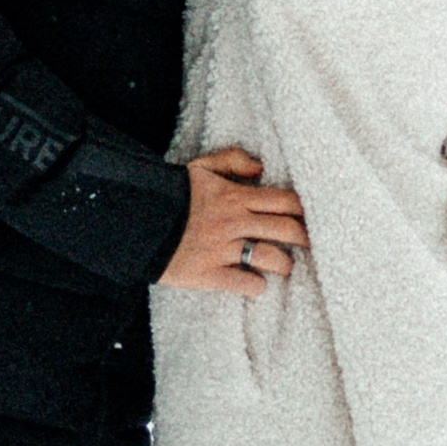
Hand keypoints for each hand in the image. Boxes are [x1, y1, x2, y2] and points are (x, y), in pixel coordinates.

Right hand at [161, 147, 307, 292]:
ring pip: (272, 258)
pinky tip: (254, 282)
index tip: (309, 216)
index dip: (302, 210)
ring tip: (284, 266)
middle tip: (309, 243)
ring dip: (285, 265)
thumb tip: (261, 167)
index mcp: (235, 197)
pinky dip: (256, 285)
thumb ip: (232, 160)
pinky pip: (247, 283)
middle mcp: (234, 223)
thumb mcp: (200, 168)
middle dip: (305, 238)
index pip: (285, 202)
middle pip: (287, 230)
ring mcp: (224, 250)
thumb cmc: (172, 195)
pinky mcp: (211, 274)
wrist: (137, 221)